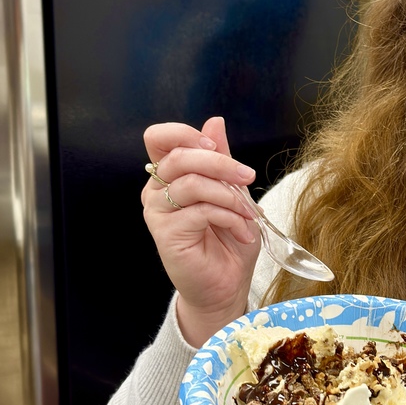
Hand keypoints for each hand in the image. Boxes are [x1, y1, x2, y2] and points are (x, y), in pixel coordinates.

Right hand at [142, 116, 261, 345]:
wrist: (227, 283)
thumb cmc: (228, 239)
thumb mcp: (233, 192)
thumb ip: (221, 158)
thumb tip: (215, 120)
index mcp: (169, 175)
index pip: (159, 137)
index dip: (185, 133)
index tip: (215, 146)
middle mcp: (156, 190)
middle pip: (180, 156)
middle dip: (221, 163)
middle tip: (247, 177)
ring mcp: (158, 212)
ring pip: (192, 183)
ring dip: (230, 196)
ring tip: (249, 215)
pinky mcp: (165, 233)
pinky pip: (200, 210)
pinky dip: (230, 217)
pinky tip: (243, 232)